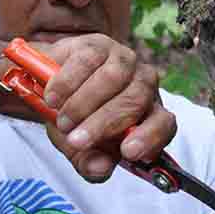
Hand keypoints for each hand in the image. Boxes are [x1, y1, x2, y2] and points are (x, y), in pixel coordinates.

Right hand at [31, 34, 175, 182]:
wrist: (50, 90)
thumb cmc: (75, 123)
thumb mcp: (80, 151)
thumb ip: (91, 164)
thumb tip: (101, 169)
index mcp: (150, 115)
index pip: (165, 124)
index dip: (150, 137)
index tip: (127, 152)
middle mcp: (144, 85)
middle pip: (135, 101)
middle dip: (103, 124)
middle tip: (75, 140)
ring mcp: (124, 61)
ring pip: (113, 78)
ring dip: (83, 103)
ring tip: (61, 120)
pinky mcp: (99, 44)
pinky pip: (87, 60)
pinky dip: (67, 82)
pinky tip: (53, 99)